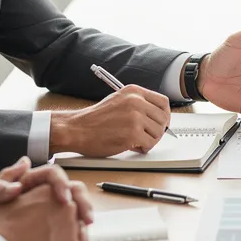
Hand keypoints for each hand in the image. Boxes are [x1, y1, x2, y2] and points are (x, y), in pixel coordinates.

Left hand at [0, 158, 95, 232]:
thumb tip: (15, 183)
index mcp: (28, 180)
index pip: (53, 175)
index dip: (62, 184)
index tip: (63, 199)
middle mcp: (41, 193)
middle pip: (71, 191)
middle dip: (82, 205)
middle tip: (85, 220)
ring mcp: (46, 211)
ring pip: (72, 212)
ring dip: (82, 226)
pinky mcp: (47, 228)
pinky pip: (66, 231)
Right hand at [50, 84, 172, 156]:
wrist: (76, 129)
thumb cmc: (94, 119)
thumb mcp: (118, 101)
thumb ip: (138, 104)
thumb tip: (157, 116)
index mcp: (134, 91)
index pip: (163, 102)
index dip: (165, 115)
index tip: (161, 123)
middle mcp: (136, 101)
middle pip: (163, 118)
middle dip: (158, 130)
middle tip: (147, 136)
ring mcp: (135, 117)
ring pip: (158, 132)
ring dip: (150, 140)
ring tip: (136, 141)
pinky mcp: (133, 133)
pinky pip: (150, 144)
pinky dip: (144, 148)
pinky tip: (133, 146)